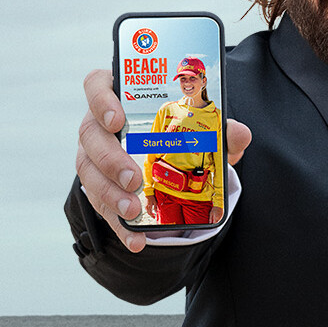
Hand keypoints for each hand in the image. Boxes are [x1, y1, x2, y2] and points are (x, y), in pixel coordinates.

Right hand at [76, 69, 252, 251]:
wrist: (168, 160)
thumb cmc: (175, 133)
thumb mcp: (196, 128)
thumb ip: (217, 129)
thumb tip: (239, 134)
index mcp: (118, 98)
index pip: (96, 86)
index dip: (101, 100)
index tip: (117, 120)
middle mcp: (98, 125)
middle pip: (89, 134)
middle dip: (109, 158)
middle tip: (133, 177)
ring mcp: (92, 157)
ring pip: (88, 172)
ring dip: (110, 193)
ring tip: (133, 209)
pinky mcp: (97, 189)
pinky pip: (101, 206)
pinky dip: (119, 226)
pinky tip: (136, 240)